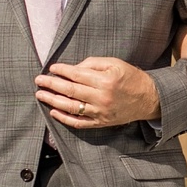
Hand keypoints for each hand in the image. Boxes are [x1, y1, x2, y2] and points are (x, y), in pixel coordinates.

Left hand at [36, 57, 162, 130]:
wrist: (148, 99)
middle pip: (70, 91)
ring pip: (71, 107)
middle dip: (51, 85)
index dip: (62, 71)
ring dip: (52, 101)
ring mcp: (100, 112)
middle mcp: (101, 97)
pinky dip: (64, 118)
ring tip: (41, 95)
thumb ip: (93, 63)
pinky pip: (78, 122)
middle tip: (38, 81)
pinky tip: (54, 111)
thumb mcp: (115, 63)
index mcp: (105, 80)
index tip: (51, 68)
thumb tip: (72, 68)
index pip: (77, 75)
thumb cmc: (130, 78)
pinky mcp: (100, 122)